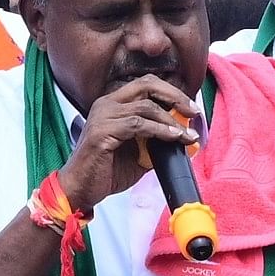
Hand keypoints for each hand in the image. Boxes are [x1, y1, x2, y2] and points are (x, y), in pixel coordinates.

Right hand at [57, 74, 197, 216]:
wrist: (80, 190)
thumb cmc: (106, 171)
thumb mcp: (139, 153)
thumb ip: (157, 140)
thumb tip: (185, 136)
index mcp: (114, 104)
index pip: (147, 85)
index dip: (172, 92)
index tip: (191, 109)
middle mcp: (106, 104)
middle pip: (147, 85)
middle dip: (175, 96)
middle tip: (194, 112)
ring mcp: (102, 116)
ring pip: (145, 106)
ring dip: (171, 120)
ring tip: (187, 135)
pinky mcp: (101, 132)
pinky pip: (137, 125)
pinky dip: (159, 131)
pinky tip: (173, 138)